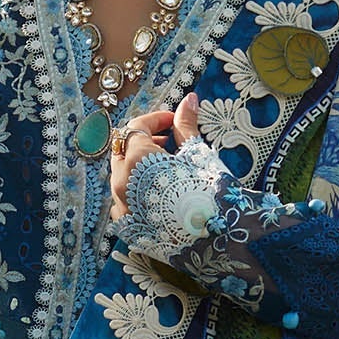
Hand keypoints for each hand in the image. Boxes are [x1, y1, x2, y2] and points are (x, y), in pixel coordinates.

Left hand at [108, 89, 200, 220]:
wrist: (218, 239)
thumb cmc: (209, 192)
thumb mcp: (197, 154)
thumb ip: (186, 126)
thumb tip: (189, 99)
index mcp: (136, 159)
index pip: (136, 127)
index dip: (155, 120)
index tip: (173, 120)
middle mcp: (121, 182)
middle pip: (123, 151)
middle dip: (143, 142)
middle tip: (169, 143)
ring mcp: (121, 207)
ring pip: (121, 177)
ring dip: (139, 167)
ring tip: (167, 169)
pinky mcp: (127, 228)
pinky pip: (124, 202)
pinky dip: (137, 192)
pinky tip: (159, 195)